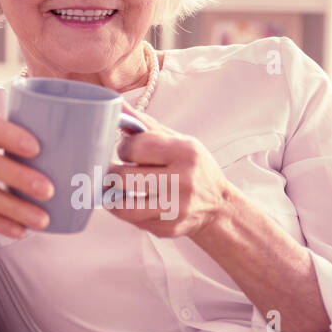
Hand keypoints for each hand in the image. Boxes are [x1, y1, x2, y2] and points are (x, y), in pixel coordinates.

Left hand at [105, 101, 232, 238]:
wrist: (218, 205)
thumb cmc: (193, 168)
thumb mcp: (177, 140)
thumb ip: (145, 125)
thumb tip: (115, 103)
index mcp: (184, 152)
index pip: (135, 147)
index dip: (124, 149)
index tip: (127, 151)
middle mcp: (182, 181)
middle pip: (124, 177)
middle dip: (113, 172)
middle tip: (115, 170)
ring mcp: (174, 208)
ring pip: (122, 205)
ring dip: (113, 195)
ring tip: (115, 188)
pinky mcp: (167, 228)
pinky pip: (132, 220)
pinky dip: (125, 210)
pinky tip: (131, 202)